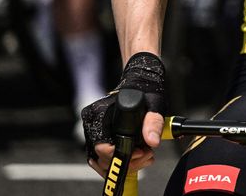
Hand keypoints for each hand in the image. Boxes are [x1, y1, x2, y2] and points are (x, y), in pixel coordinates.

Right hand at [82, 52, 166, 175]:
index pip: (101, 146)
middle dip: (126, 161)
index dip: (120, 154)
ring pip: (101, 159)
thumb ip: (153, 123)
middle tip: (147, 155)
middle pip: (101, 156)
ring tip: (145, 156)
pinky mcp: (98, 134)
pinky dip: (118, 159)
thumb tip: (152, 142)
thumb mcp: (154, 104)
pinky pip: (102, 156)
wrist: (141, 81)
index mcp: (99, 113)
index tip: (140, 152)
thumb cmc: (145, 90)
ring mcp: (93, 129)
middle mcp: (92, 122)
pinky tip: (136, 156)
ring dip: (123, 163)